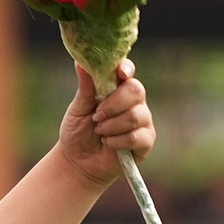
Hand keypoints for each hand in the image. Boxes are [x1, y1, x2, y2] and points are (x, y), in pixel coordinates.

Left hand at [56, 58, 155, 187]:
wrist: (78, 161)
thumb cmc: (78, 131)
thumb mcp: (78, 109)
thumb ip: (85, 87)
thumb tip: (80, 62)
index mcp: (117, 88)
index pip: (127, 71)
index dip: (126, 69)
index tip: (120, 73)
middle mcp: (133, 101)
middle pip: (136, 90)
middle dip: (113, 104)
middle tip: (96, 116)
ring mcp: (142, 120)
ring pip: (135, 115)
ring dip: (111, 126)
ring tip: (99, 132)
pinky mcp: (146, 140)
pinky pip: (136, 136)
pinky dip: (117, 141)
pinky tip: (108, 144)